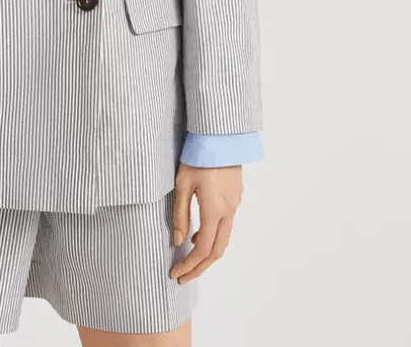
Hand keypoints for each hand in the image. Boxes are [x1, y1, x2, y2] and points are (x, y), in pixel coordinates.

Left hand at [169, 163, 243, 282]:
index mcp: (214, 210)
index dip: (189, 265)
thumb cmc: (198, 156)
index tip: (175, 273)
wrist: (220, 135)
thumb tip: (177, 241)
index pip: (202, 249)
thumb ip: (179, 215)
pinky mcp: (236, 196)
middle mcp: (228, 211)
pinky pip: (227, 225)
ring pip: (224, 239)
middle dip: (199, 267)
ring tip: (188, 257)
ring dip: (208, 253)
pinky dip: (214, 237)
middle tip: (182, 276)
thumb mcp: (182, 185)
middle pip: (217, 251)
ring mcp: (235, 204)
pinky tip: (200, 233)